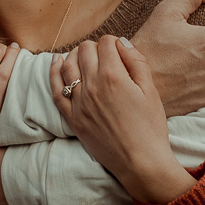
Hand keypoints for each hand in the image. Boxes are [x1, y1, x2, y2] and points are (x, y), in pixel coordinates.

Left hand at [51, 36, 195, 203]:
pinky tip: (56, 63)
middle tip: (105, 56)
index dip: (114, 43)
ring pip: (67, 65)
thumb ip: (136, 62)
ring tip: (83, 56)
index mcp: (113, 76)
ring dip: (75, 55)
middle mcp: (92, 86)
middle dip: (95, 48)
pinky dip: (54, 73)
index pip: (106, 43)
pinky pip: (56, 90)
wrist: (140, 162)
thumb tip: (122, 43)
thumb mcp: (151, 91)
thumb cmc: (150, 127)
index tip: (119, 51)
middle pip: (85, 50)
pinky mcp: (72, 118)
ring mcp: (78, 103)